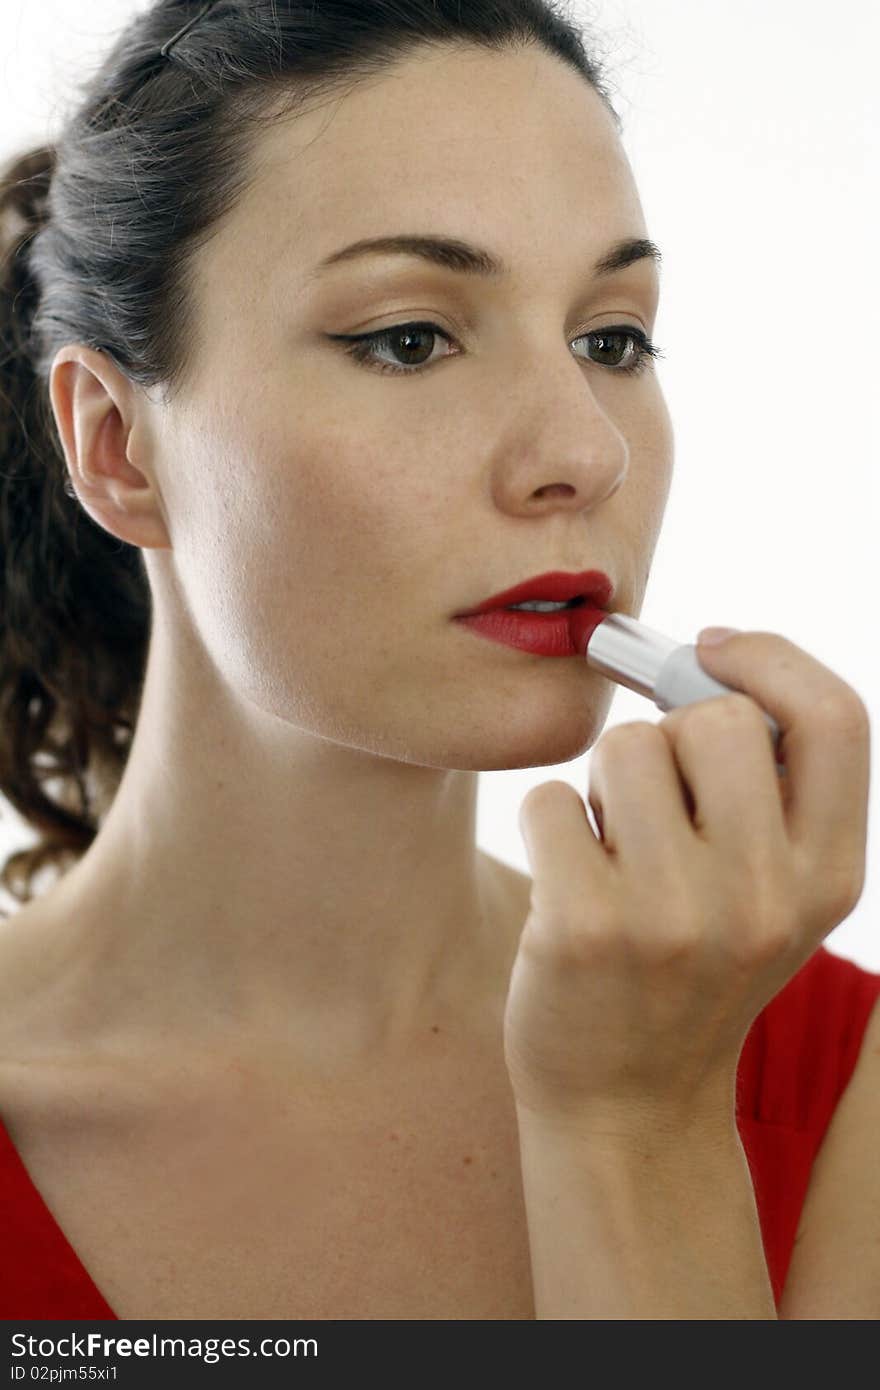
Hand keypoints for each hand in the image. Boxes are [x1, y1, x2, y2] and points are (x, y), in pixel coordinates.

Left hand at [503, 630, 869, 1137]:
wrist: (627, 1104)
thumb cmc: (687, 972)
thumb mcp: (768, 896)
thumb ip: (768, 791)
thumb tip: (709, 663)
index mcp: (828, 876)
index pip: (836, 718)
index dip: (773, 659)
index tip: (711, 650)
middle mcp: (765, 897)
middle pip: (714, 719)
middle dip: (665, 741)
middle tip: (650, 806)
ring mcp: (675, 916)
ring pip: (623, 748)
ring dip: (601, 786)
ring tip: (611, 854)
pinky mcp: (585, 927)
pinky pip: (550, 798)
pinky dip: (549, 823)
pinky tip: (566, 884)